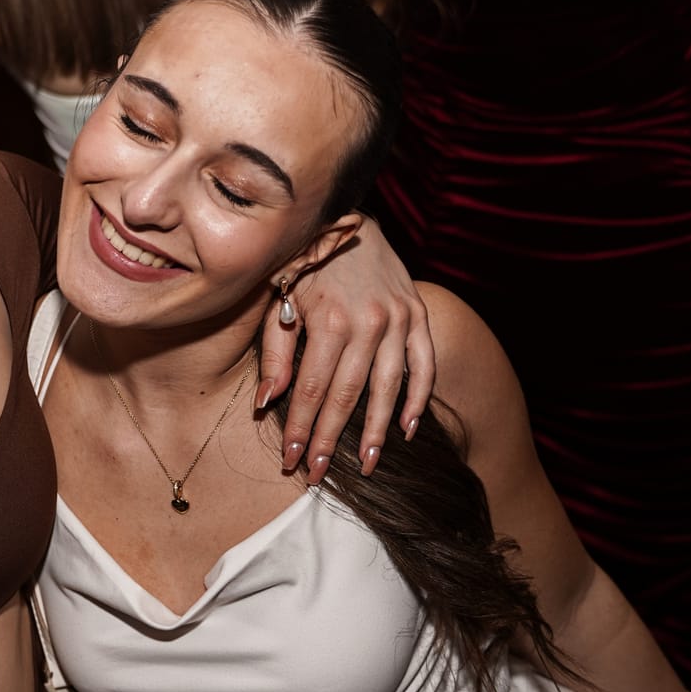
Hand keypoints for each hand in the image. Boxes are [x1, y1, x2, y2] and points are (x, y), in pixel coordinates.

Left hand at [257, 217, 433, 482]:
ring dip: (377, 431)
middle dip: (332, 439)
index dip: (301, 429)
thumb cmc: (303, 263)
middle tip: (320, 474)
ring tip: (369, 466)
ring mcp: (399, 319)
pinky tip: (407, 429)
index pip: (310, 389)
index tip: (293, 461)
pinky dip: (419, 399)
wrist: (347, 217)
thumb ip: (276, 352)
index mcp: (327, 318)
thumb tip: (266, 401)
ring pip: (388, 388)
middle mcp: (367, 321)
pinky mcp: (418, 314)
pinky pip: (424, 365)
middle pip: (347, 396)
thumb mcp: (278, 300)